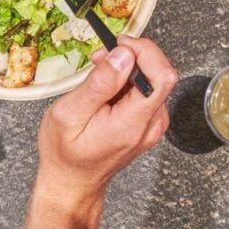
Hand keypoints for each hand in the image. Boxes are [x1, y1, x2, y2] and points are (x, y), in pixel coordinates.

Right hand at [36, 37, 177, 211]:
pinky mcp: (148, 122)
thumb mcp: (69, 114)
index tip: (120, 45)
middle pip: (160, 74)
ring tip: (98, 74)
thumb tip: (123, 55)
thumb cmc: (65, 154)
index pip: (162, 76)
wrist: (72, 183)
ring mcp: (152, 124)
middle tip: (100, 58)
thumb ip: (100, 83)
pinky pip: (146, 90)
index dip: (145, 52)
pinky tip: (106, 87)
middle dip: (131, 56)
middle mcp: (151, 124)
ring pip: (153, 79)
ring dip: (127, 68)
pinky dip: (127, 80)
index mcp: (133, 123)